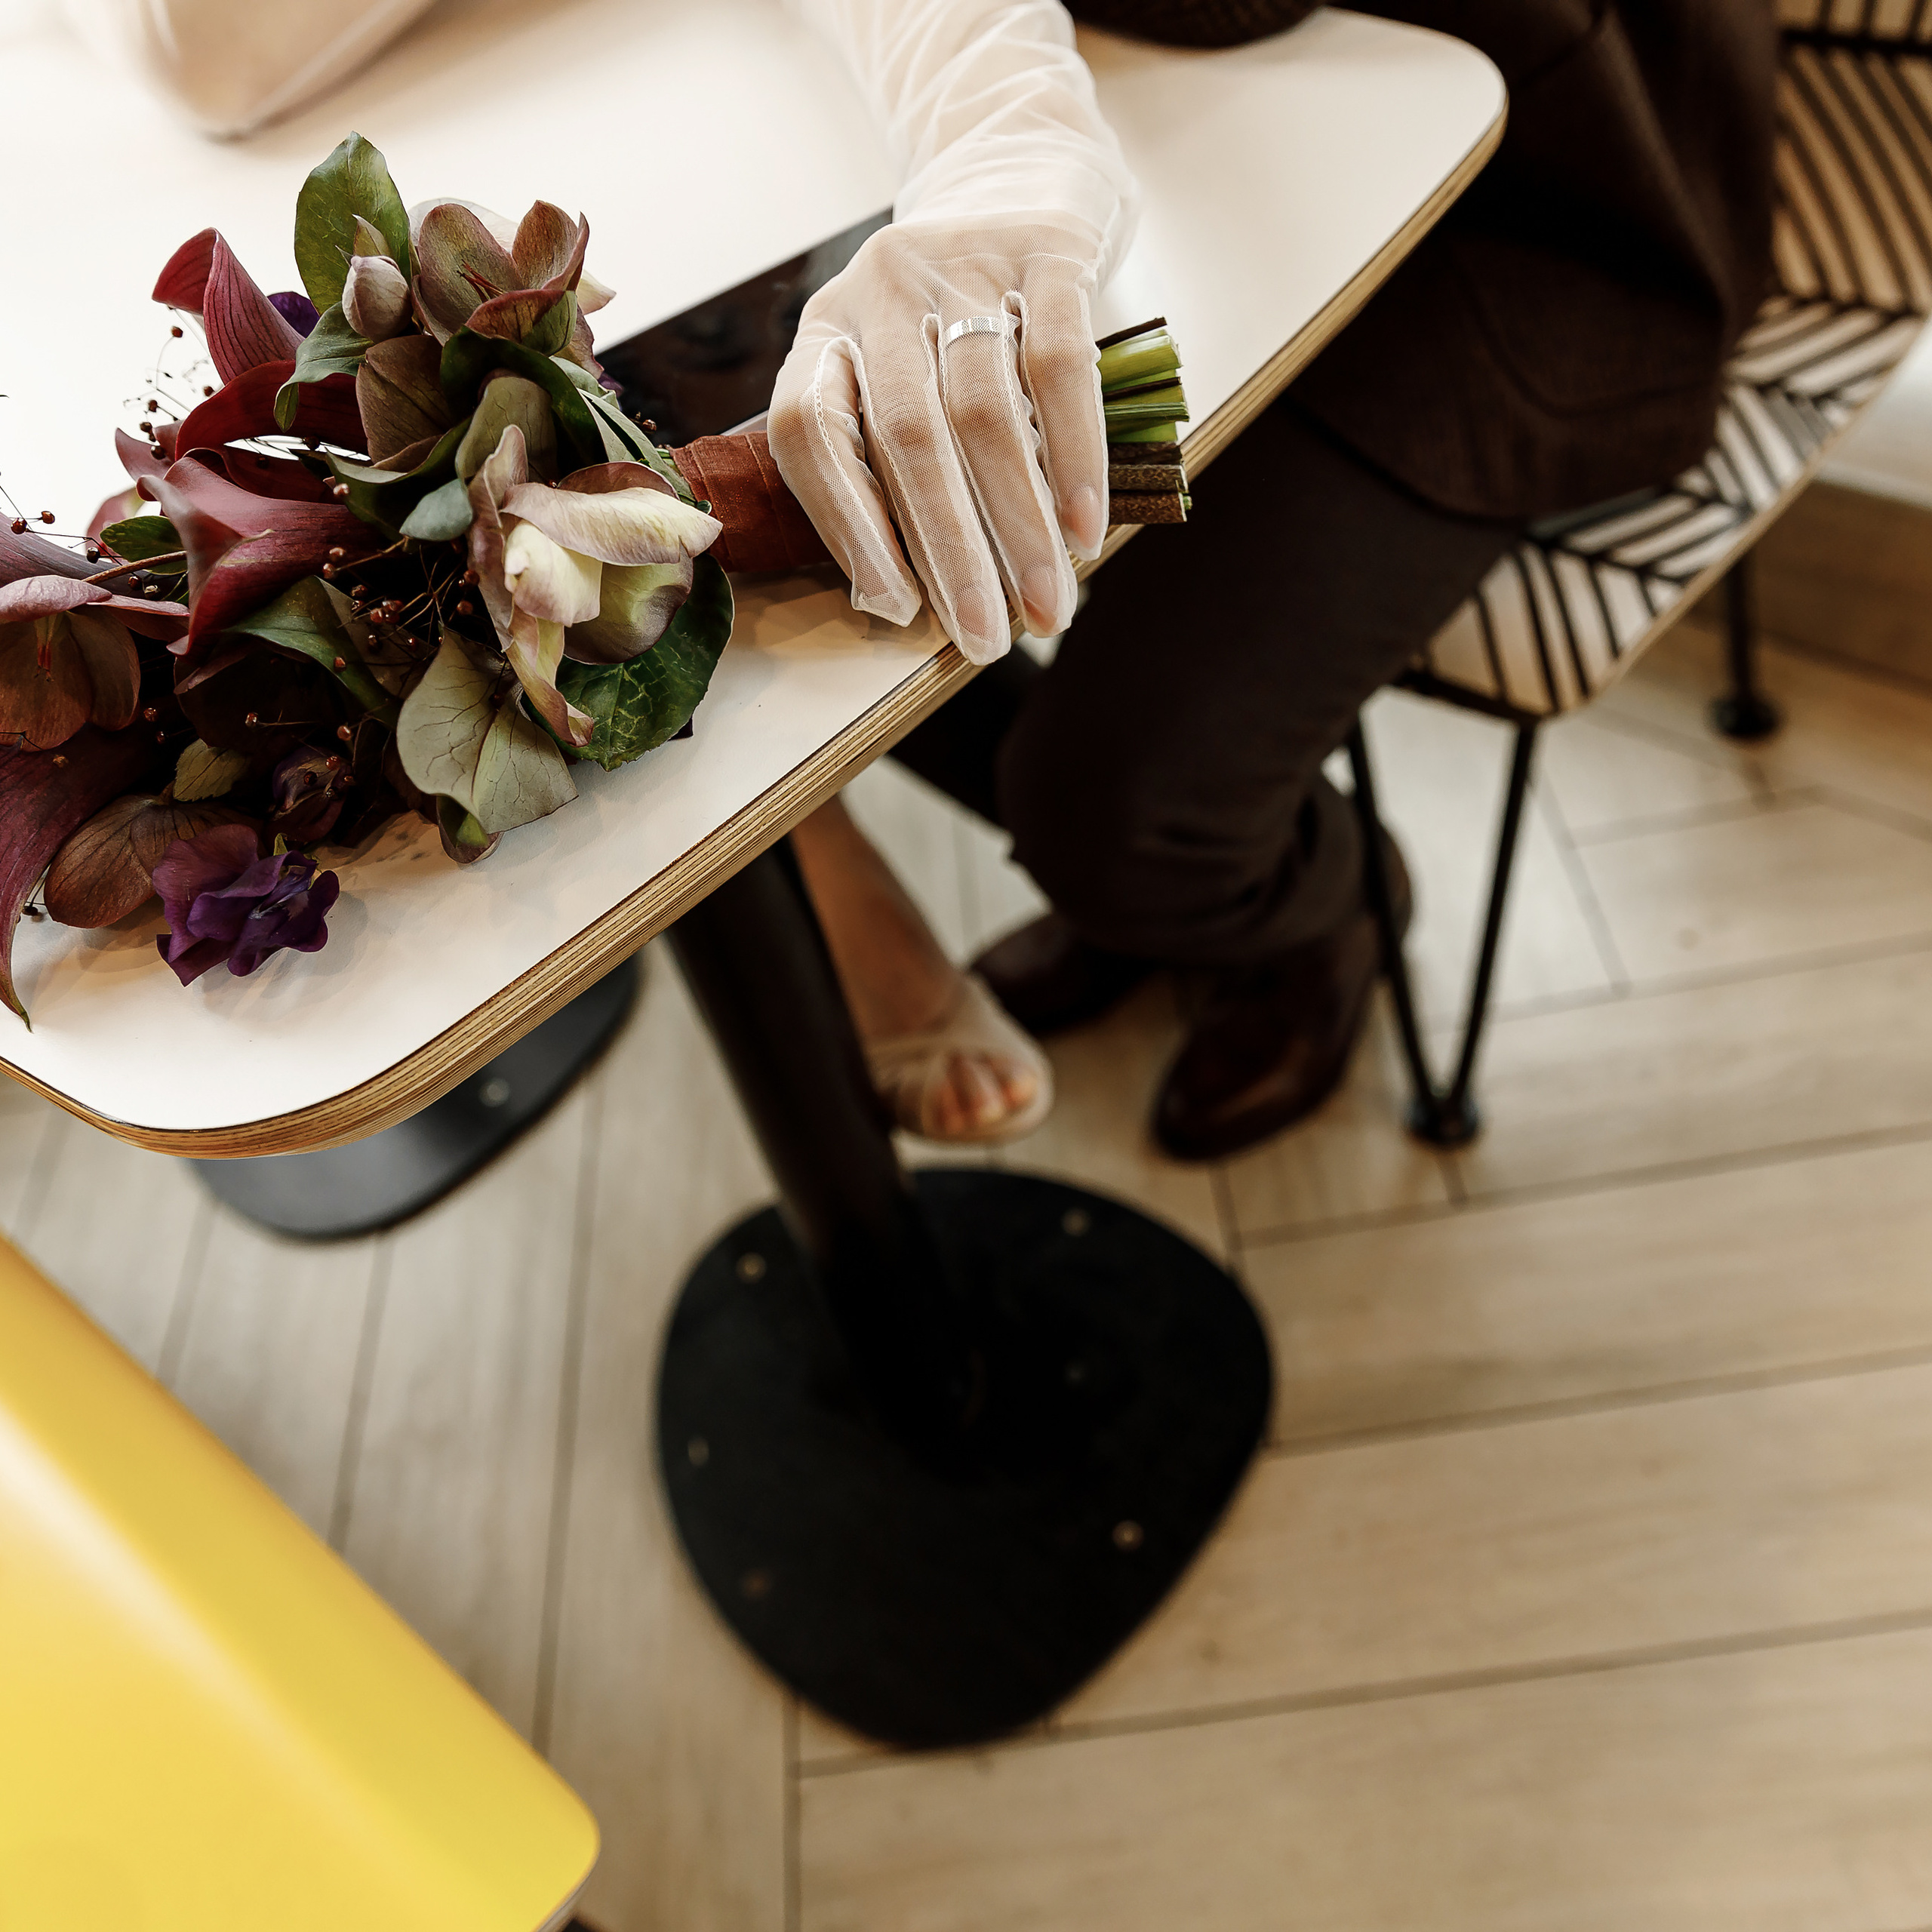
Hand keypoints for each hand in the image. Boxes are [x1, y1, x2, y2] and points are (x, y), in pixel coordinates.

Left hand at [768, 216, 1108, 663]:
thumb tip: (904, 602)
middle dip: (952, 554)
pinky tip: (1086, 527)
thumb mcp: (899, 376)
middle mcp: (878, 291)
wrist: (1019, 173)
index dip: (851, 530)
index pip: (810, 435)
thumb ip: (891, 468)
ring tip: (1049, 604)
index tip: (898, 611)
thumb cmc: (954, 318)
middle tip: (989, 640)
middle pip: (907, 439)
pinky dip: (1075, 457)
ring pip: (983, 413)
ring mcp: (958, 263)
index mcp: (824, 333)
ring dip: (1020, 526)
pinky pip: (1059, 366)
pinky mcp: (1042, 251)